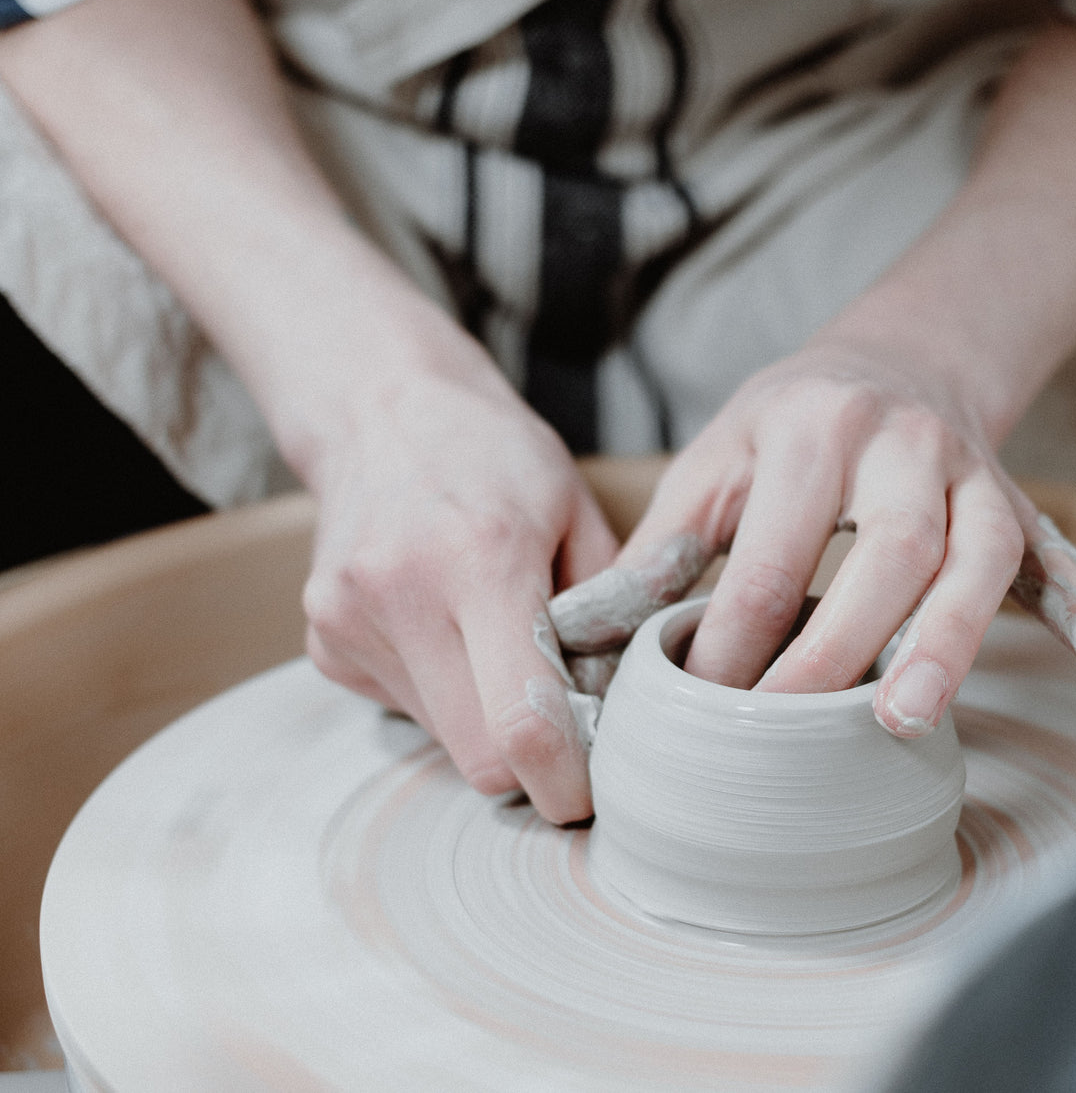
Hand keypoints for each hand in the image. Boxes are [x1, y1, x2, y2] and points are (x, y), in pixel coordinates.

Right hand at [300, 367, 617, 822]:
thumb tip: (625, 711)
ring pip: (442, 738)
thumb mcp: (578, 512)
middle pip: (476, 756)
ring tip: (495, 639)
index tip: (590, 792)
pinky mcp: (323, 644)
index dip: (564, 781)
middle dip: (528, 761)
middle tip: (566, 723)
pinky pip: (406, 708)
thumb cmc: (498, 457)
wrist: (382, 409)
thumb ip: (609, 611)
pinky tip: (447, 627)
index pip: (520, 724)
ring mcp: (349, 623)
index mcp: (481, 560)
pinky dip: (442, 692)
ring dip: (483, 717)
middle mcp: (400, 596)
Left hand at [591, 332, 1075, 736]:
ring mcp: (971, 472)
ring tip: (908, 719)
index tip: (703, 706)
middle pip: (885, 553)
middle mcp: (899, 442)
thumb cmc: (787, 424)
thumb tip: (593, 636)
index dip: (733, 639)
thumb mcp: (714, 456)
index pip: (771, 551)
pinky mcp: (1018, 502)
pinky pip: (1063, 558)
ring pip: (976, 557)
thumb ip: (664, 542)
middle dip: (835, 650)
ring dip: (949, 642)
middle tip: (788, 729)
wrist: (892, 356)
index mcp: (808, 427)